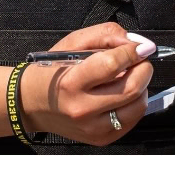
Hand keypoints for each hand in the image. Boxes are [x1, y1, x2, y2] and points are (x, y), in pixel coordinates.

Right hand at [19, 22, 155, 145]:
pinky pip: (132, 120)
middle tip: (140, 60)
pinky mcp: (101, 138)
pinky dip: (135, 103)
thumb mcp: (73, 42)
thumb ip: (107, 35)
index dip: (134, 52)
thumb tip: (137, 44)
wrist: (31, 103)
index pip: (112, 65)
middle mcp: (82, 108)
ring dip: (142, 87)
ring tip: (129, 77)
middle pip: (131, 88)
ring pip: (137, 106)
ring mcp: (93, 127)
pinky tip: (122, 93)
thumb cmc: (51, 71)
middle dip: (144, 69)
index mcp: (71, 81)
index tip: (143, 47)